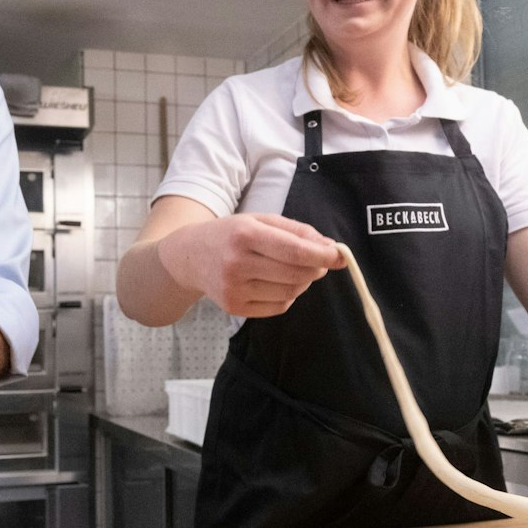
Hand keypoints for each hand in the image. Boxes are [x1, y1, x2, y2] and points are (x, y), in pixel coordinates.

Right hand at [156, 213, 344, 317]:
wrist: (188, 257)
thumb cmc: (230, 234)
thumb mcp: (259, 220)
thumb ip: (296, 230)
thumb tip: (330, 248)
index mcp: (244, 234)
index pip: (294, 250)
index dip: (322, 255)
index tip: (339, 256)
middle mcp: (237, 263)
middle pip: (296, 274)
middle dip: (316, 269)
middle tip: (318, 262)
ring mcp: (234, 289)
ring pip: (290, 292)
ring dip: (302, 282)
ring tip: (293, 270)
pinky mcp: (234, 308)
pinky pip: (278, 307)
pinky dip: (288, 296)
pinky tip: (276, 283)